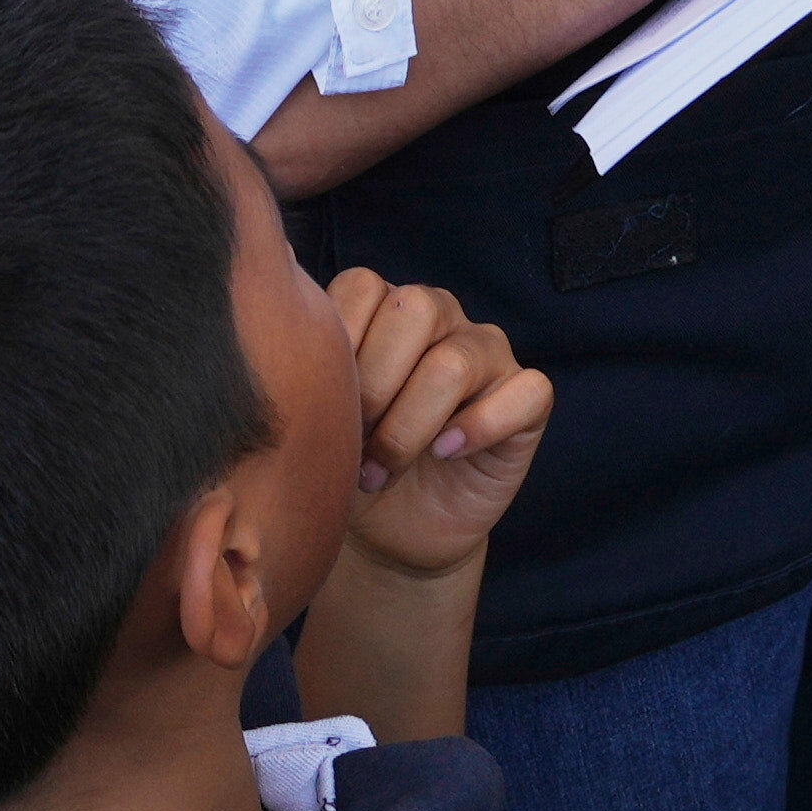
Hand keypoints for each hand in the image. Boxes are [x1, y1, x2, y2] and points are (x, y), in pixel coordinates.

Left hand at [327, 265, 557, 576]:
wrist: (387, 532)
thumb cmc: (347, 461)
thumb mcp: (316, 411)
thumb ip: (305, 353)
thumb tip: (284, 278)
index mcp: (386, 308)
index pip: (363, 287)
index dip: (339, 349)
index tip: (325, 405)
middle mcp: (441, 318)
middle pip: (414, 310)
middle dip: (374, 384)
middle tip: (353, 440)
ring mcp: (488, 353)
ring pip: (456, 361)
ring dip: (410, 427)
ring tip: (382, 470)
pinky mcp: (527, 399)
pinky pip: (524, 392)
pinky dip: (479, 427)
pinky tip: (445, 454)